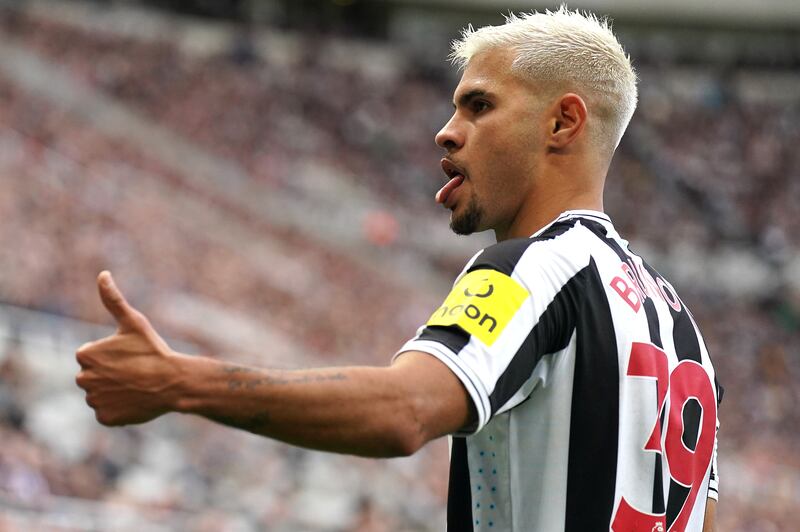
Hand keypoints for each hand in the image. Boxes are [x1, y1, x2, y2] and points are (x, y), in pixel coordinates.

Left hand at [76, 271, 182, 425]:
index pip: (92, 354)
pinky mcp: (105, 418)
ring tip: (137, 384)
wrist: (173, 382)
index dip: (113, 354)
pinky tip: (135, 399)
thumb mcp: (133, 322)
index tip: (130, 355)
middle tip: (135, 370)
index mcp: (86, 354)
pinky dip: (120, 407)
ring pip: (101, 393)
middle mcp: (83, 378)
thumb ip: (113, 299)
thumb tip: (102, 274)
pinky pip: (108, 411)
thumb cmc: (153, 349)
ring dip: (115, 390)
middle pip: (94, 375)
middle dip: (111, 373)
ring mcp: (94, 400)